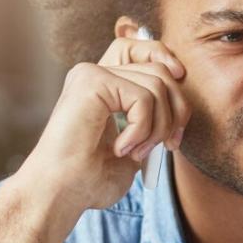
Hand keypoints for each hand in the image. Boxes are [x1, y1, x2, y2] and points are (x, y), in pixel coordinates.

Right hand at [14, 34, 189, 213]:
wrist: (61, 194)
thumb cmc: (91, 179)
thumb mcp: (135, 146)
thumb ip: (153, 120)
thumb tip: (181, 106)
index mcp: (102, 86)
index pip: (139, 48)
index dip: (165, 59)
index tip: (179, 88)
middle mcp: (95, 74)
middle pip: (160, 70)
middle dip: (177, 111)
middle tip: (168, 146)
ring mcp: (91, 75)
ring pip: (157, 85)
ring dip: (159, 128)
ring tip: (136, 153)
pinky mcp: (92, 81)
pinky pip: (143, 98)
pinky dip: (143, 130)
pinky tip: (122, 149)